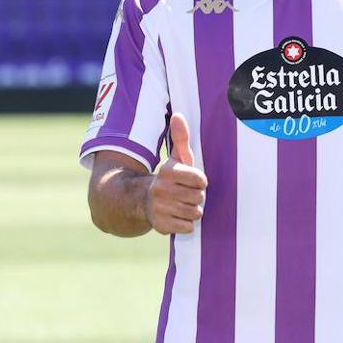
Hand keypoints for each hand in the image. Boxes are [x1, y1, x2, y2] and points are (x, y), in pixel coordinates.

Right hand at [146, 113, 207, 234]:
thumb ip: (180, 138)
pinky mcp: (161, 226)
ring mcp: (159, 208)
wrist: (142, 201)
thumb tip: (178, 115)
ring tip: (181, 205)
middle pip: (199, 197)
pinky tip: (177, 217)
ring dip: (192, 211)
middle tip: (185, 195)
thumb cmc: (169, 179)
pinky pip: (188, 227)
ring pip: (195, 213)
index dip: (200, 181)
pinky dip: (186, 224)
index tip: (192, 181)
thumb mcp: (176, 158)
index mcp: (167, 172)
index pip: (200, 179)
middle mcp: (160, 189)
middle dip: (196, 197)